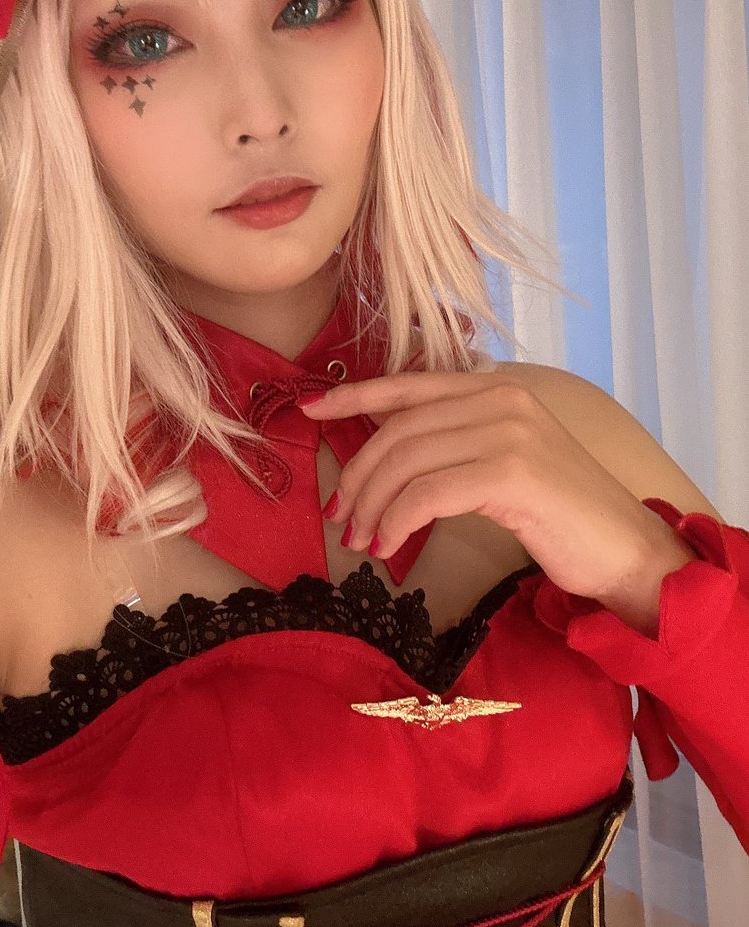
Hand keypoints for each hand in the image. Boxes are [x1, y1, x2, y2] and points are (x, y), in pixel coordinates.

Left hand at [300, 371, 695, 606]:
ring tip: (361, 542)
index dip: (354, 395)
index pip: (408, 386)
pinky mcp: (511, 473)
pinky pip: (427, 493)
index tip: (310, 411)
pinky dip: (397, 521)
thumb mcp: (500, 462)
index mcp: (495, 388)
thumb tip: (384, 449)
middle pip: (399, 429)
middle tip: (339, 517)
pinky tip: (389, 548)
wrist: (626, 550)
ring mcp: (508, 431)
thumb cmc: (558, 513)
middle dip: (358, 474)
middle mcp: (501, 398)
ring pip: (407, 461)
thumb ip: (453, 443)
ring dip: (372, 505)